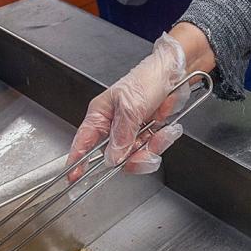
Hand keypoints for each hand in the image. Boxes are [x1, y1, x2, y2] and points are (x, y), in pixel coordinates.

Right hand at [66, 32, 187, 178]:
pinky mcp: (148, 134)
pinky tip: (166, 129)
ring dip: (150, 148)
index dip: (77, 160)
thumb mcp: (131, 106)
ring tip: (159, 132)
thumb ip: (121, 134)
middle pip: (113, 156)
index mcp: (101, 114)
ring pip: (135, 156)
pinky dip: (161, 143)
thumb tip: (112, 158)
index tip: (73, 176)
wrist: (176, 74)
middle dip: (131, 157)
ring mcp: (132, 131)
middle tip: (142, 149)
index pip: (83, 141)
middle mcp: (114, 125)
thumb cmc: (148, 78)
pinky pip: (151, 150)